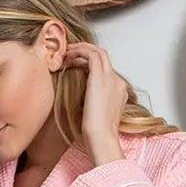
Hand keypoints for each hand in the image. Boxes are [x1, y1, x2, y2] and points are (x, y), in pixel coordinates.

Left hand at [63, 41, 126, 165]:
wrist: (101, 137)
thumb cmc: (97, 134)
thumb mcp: (96, 116)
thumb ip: (92, 104)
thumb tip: (82, 101)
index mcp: (118, 91)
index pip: (106, 70)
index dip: (90, 64)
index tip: (76, 65)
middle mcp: (117, 82)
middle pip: (104, 57)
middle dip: (86, 52)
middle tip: (70, 53)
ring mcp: (111, 79)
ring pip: (98, 52)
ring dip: (81, 49)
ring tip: (66, 52)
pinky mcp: (100, 78)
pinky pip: (91, 55)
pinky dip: (79, 51)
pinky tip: (68, 56)